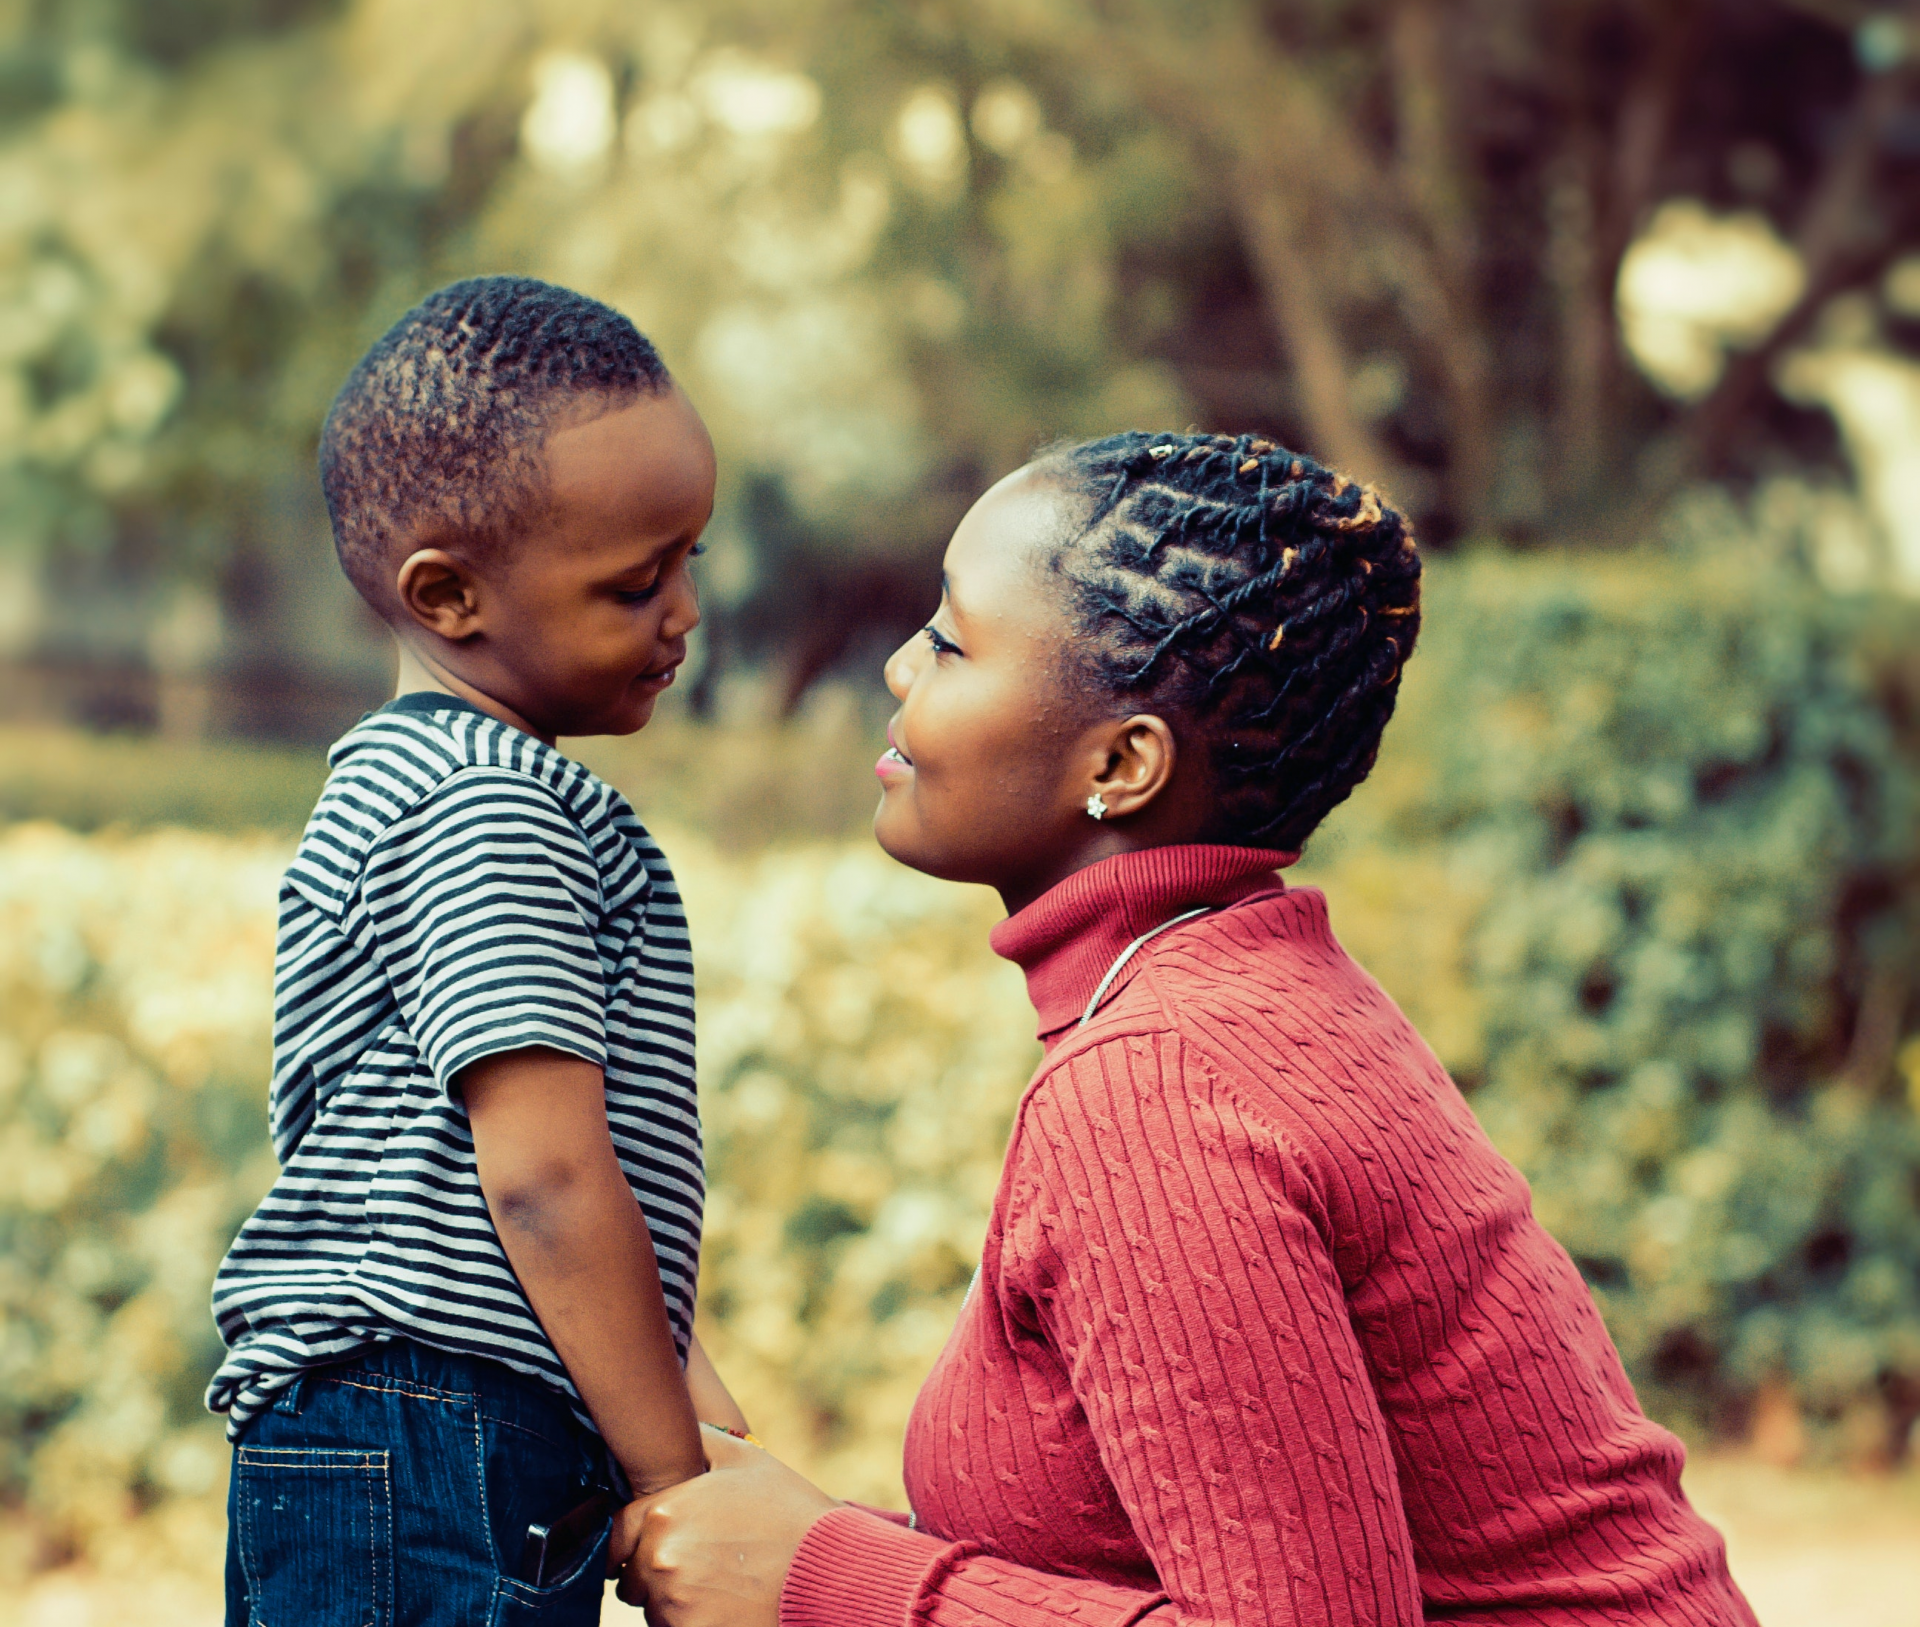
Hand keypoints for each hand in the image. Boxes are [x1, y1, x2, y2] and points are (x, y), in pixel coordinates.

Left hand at [612, 1429, 841, 1626]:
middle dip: (655, 1570)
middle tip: (701, 1563)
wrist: (830, 1572)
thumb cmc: (789, 1512)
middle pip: (632, 1575)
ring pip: (652, 1607)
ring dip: (672, 1600)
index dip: (633, 1538)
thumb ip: (696, 1439)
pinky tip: (726, 1607)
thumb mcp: (745, 1459)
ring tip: (720, 1584)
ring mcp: (674, 1603)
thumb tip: (666, 1424)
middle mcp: (660, 1559)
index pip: (616, 1533)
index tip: (658, 1541)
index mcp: (665, 1512)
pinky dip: (691, 1622)